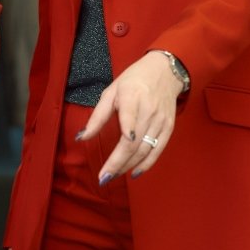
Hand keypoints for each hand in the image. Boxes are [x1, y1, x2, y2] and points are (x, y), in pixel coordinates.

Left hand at [79, 51, 180, 183]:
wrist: (165, 72)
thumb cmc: (133, 81)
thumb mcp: (111, 91)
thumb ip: (98, 116)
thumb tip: (81, 137)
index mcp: (132, 97)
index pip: (128, 120)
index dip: (123, 139)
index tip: (113, 157)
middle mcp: (149, 110)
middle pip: (134, 143)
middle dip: (118, 164)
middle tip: (103, 178)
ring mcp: (161, 121)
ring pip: (144, 150)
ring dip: (128, 166)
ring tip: (113, 176)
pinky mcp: (168, 127)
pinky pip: (157, 150)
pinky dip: (146, 164)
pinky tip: (134, 172)